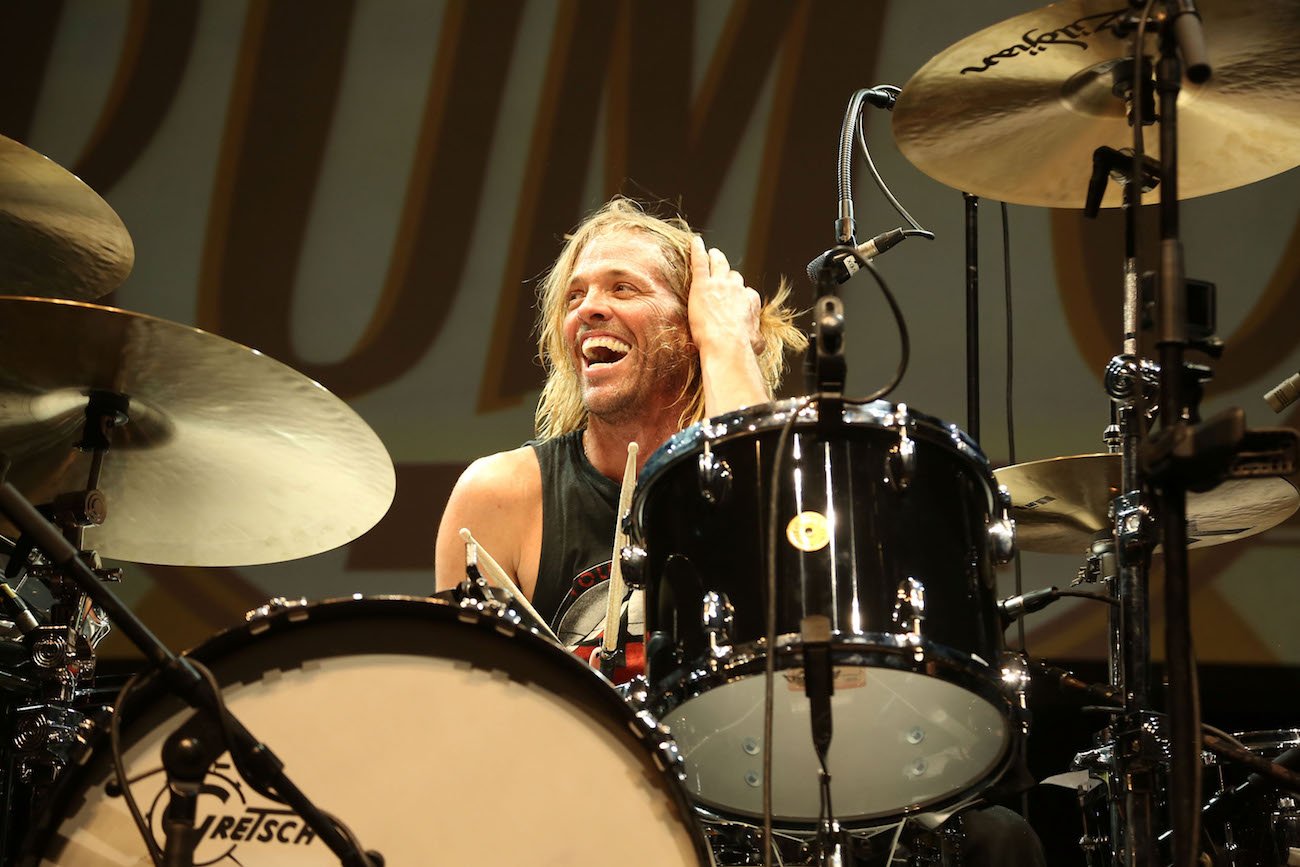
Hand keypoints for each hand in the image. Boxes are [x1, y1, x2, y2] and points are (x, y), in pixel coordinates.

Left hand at [688, 235, 761, 355]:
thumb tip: (759, 342)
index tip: (734, 299)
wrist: (727, 346)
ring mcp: (719, 284)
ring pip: (719, 264)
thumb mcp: (757, 343)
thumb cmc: (742, 348)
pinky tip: (695, 242)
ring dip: (715, 258)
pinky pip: (700, 261)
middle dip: (728, 273)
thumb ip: (757, 338)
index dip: (739, 295)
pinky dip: (698, 250)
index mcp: (750, 301)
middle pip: (733, 276)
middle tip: (722, 270)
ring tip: (712, 253)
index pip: (746, 292)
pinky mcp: (702, 284)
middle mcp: (736, 289)